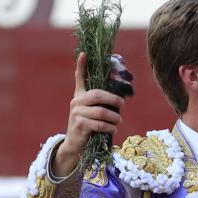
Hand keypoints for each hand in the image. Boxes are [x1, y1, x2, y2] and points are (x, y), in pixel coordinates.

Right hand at [51, 52, 125, 176]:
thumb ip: (102, 104)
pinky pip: (100, 124)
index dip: (82, 66)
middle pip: (98, 95)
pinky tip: (113, 130)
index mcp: (80, 96)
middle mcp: (76, 102)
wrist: (75, 144)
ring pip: (102, 112)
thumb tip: (121, 99)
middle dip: (114, 100)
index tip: (84, 53)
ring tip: (119, 122)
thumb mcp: (93, 112)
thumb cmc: (88, 126)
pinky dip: (110, 128)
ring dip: (115, 118)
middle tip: (122, 105)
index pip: (79, 78)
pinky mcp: (80, 125)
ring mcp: (77, 113)